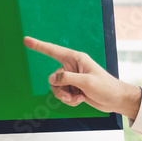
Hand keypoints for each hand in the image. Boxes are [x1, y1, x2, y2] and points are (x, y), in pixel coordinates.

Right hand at [23, 36, 141, 118]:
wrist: (115, 100)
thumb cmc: (106, 87)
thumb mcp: (86, 82)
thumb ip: (67, 79)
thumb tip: (53, 79)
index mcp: (76, 59)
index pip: (53, 51)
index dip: (39, 46)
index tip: (26, 40)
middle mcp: (73, 66)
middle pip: (53, 77)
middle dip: (60, 89)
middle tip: (72, 94)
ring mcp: (73, 78)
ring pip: (56, 87)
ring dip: (65, 96)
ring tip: (78, 98)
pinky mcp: (74, 87)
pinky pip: (63, 94)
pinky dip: (70, 100)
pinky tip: (81, 99)